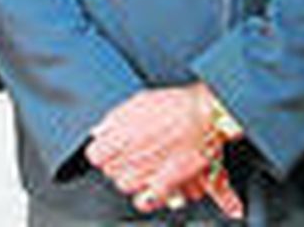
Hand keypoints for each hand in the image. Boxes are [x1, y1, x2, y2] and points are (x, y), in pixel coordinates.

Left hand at [87, 84, 243, 218]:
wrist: (208, 116)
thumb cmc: (179, 105)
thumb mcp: (141, 101)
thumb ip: (115, 118)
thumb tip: (100, 131)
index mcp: (120, 134)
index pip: (95, 154)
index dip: (103, 152)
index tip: (109, 149)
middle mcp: (129, 154)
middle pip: (110, 170)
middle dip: (119, 162)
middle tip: (133, 153)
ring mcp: (146, 172)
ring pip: (124, 185)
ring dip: (133, 177)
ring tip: (146, 166)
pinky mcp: (164, 185)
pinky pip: (144, 201)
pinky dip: (146, 197)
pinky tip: (150, 189)